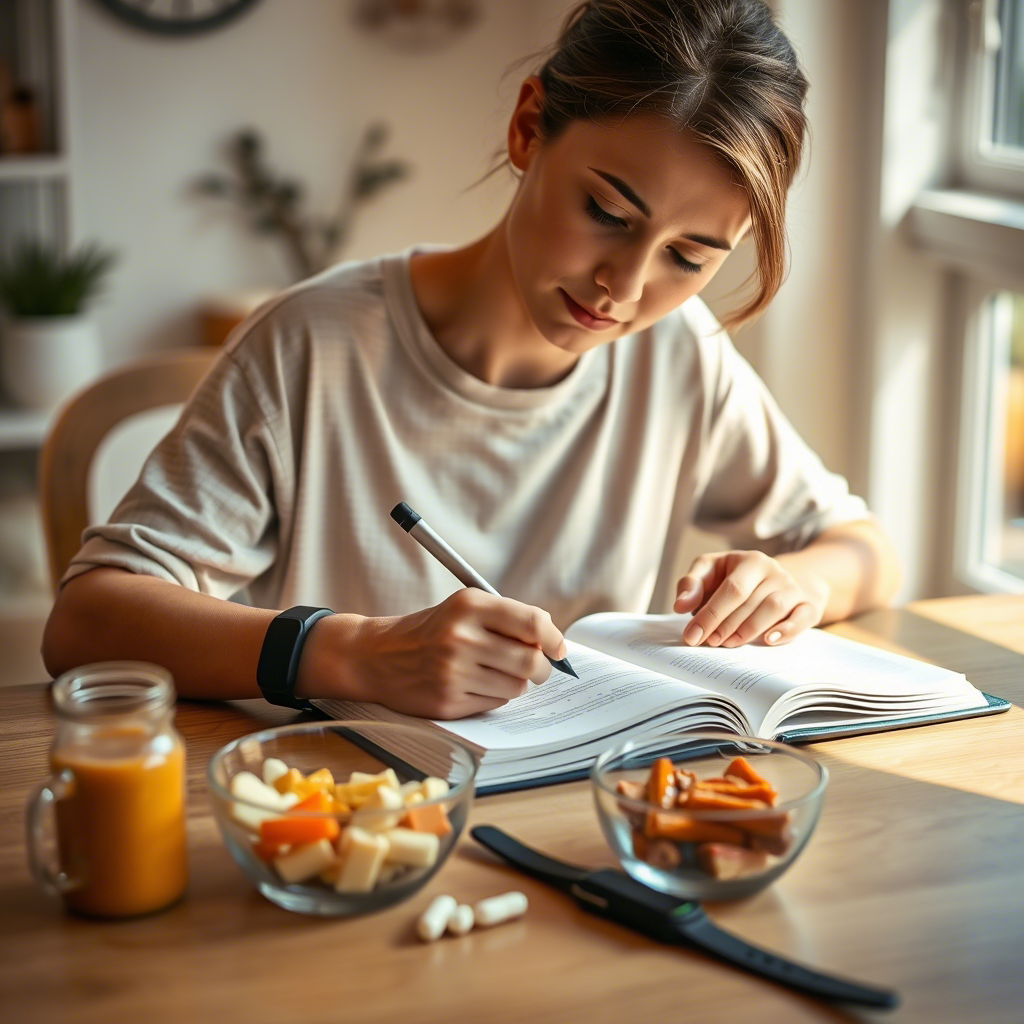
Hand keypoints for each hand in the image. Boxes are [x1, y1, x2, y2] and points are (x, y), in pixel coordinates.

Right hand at [325, 589, 565, 719]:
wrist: (377, 656)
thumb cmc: (430, 630)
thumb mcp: (463, 609)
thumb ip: (507, 619)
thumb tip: (552, 643)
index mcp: (469, 606)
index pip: (532, 624)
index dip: (554, 639)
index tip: (558, 648)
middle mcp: (461, 637)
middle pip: (531, 661)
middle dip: (542, 668)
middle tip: (538, 668)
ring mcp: (453, 672)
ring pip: (517, 686)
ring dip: (516, 683)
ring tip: (495, 672)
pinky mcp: (447, 701)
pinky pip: (495, 703)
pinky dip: (494, 696)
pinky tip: (474, 685)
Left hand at [672, 550, 828, 647]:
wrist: (779, 580)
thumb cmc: (736, 578)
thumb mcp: (711, 571)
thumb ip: (692, 585)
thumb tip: (680, 606)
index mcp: (750, 560)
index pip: (730, 589)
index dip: (710, 614)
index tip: (692, 636)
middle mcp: (774, 571)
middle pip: (749, 601)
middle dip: (725, 625)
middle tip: (708, 642)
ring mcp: (793, 587)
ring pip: (773, 609)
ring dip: (748, 630)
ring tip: (728, 643)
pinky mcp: (808, 605)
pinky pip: (801, 619)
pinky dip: (786, 631)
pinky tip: (768, 640)